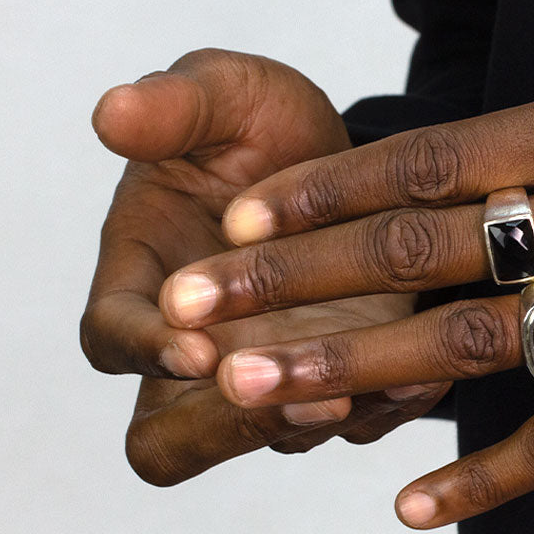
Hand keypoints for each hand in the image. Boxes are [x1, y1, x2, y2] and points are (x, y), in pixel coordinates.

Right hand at [81, 49, 447, 483]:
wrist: (352, 155)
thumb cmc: (265, 130)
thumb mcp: (226, 97)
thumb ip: (176, 106)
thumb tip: (112, 111)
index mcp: (146, 280)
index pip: (112, 338)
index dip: (144, 348)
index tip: (192, 345)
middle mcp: (203, 347)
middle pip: (173, 437)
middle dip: (219, 426)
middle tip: (266, 389)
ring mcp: (279, 372)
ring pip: (276, 436)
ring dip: (308, 418)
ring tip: (350, 390)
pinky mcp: (349, 381)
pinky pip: (364, 423)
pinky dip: (390, 403)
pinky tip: (421, 371)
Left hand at [156, 0, 533, 523]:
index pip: (440, 158)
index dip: (329, 192)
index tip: (244, 222)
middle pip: (426, 259)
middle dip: (300, 290)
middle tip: (196, 324)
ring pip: (478, 352)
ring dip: (358, 379)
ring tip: (260, 405)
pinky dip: (491, 479)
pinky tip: (415, 506)